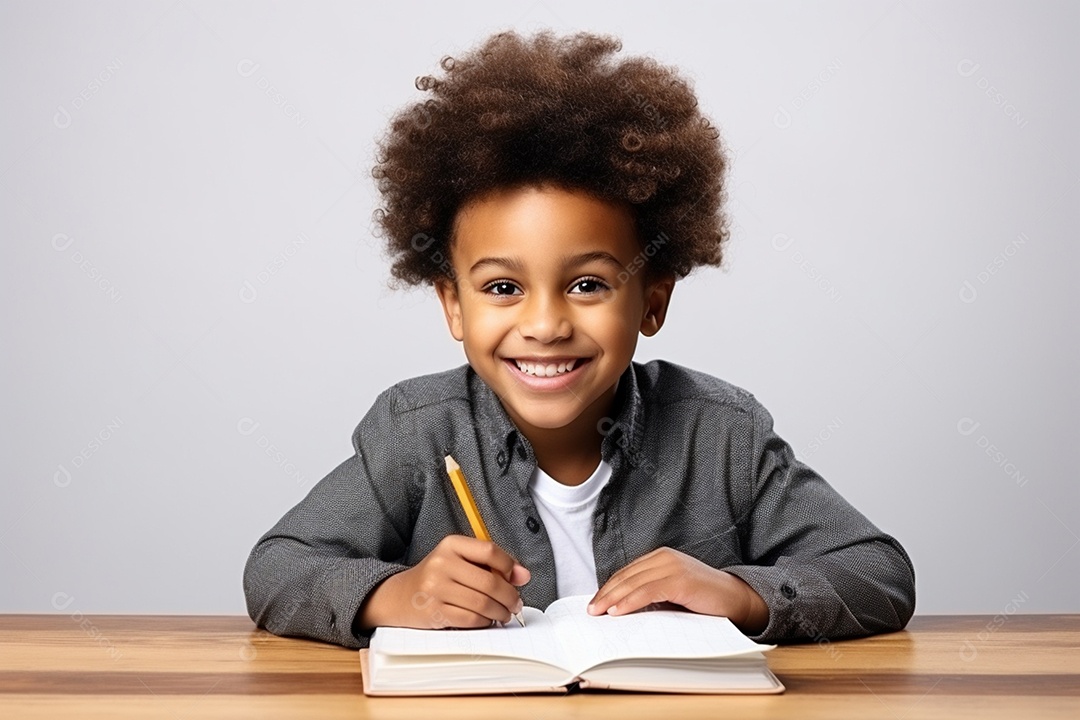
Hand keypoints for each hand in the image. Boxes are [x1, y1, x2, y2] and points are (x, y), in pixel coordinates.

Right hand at [357, 535, 530, 630]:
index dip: (509, 566)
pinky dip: (484, 621)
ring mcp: (436, 588)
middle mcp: (442, 563)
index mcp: (451, 545)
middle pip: (490, 582)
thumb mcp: (460, 560)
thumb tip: (523, 575)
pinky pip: (470, 619)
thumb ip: (492, 564)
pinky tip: (487, 619)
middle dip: (510, 596)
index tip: (517, 578)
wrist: (400, 596)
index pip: (490, 551)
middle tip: (516, 603)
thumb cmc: (438, 577)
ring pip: (482, 603)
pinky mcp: (434, 611)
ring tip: (504, 613)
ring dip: (500, 612)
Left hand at [586, 547, 768, 633]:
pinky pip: (648, 591)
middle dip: (606, 594)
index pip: (626, 573)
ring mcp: (673, 567)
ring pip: (634, 583)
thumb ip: (650, 596)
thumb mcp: (671, 595)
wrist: (736, 600)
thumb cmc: (703, 601)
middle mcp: (664, 558)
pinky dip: (630, 602)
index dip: (608, 588)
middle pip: (626, 576)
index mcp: (660, 558)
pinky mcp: (680, 580)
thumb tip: (620, 609)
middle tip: (590, 610)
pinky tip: (618, 611)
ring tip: (598, 612)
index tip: (594, 602)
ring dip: (612, 598)